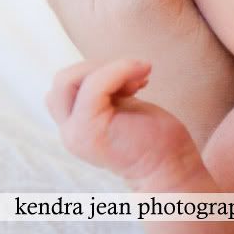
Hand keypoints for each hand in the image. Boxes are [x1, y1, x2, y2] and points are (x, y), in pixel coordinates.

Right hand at [47, 59, 203, 189]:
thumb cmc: (155, 137)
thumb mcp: (123, 109)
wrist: (170, 167)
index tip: (132, 82)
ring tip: (140, 80)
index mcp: (77, 126)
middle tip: (135, 78)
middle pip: (63, 80)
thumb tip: (102, 66)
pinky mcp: (90, 128)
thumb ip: (105, 94)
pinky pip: (94, 85)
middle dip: (99, 68)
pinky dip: (119, 69)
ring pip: (69, 80)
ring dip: (109, 68)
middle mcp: (70, 132)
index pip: (66, 86)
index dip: (96, 73)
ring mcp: (76, 132)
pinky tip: (145, 74)